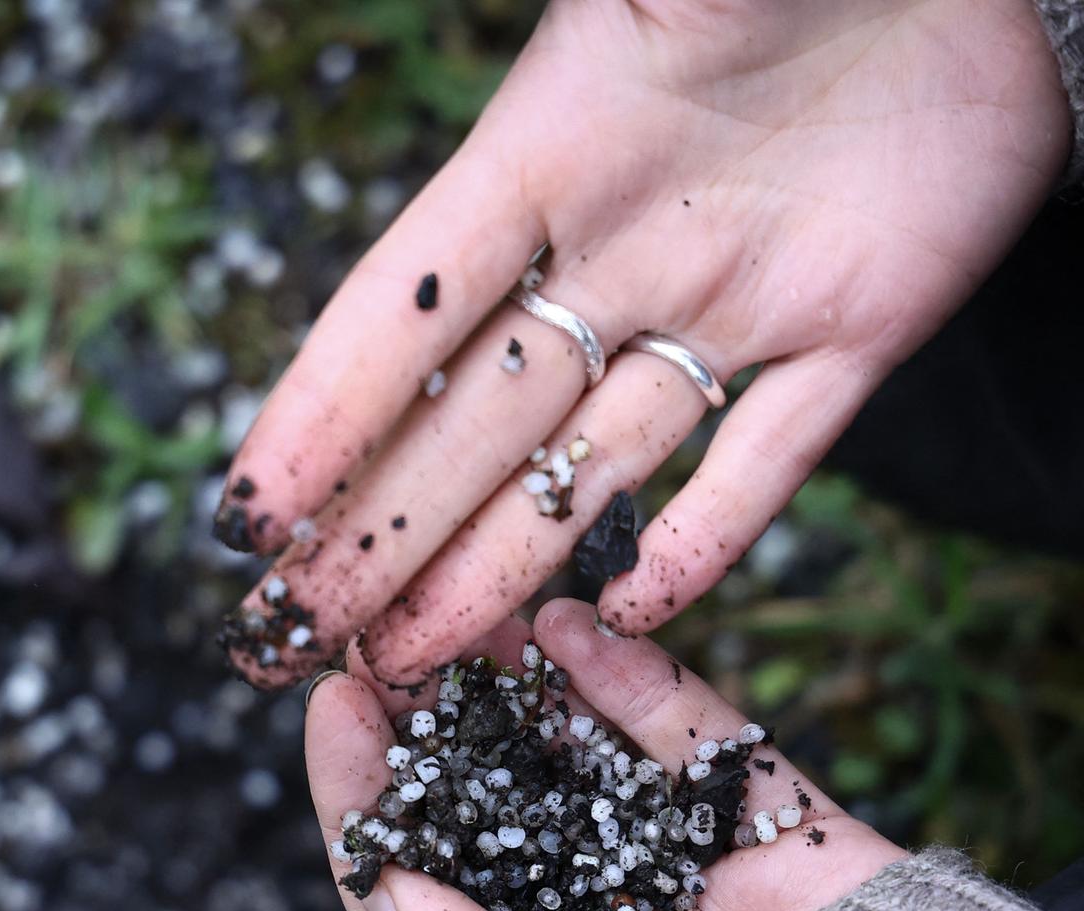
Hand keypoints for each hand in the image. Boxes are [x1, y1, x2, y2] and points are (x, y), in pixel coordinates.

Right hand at [224, 0, 1068, 688]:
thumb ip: (574, 25)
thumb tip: (393, 17)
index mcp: (553, 152)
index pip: (407, 308)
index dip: (325, 416)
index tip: (254, 518)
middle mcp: (625, 248)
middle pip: (482, 418)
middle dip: (391, 528)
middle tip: (315, 627)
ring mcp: (734, 305)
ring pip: (597, 462)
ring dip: (505, 560)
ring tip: (423, 652)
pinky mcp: (852, 336)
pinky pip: (768, 459)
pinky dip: (709, 540)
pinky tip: (630, 619)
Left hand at [304, 598, 903, 910]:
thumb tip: (384, 877)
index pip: (425, 888)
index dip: (369, 797)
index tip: (334, 703)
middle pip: (501, 806)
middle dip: (445, 723)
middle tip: (400, 635)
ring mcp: (689, 872)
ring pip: (592, 757)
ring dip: (528, 685)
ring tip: (475, 611)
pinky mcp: (768, 831)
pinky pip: (695, 740)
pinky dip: (635, 682)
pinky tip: (573, 627)